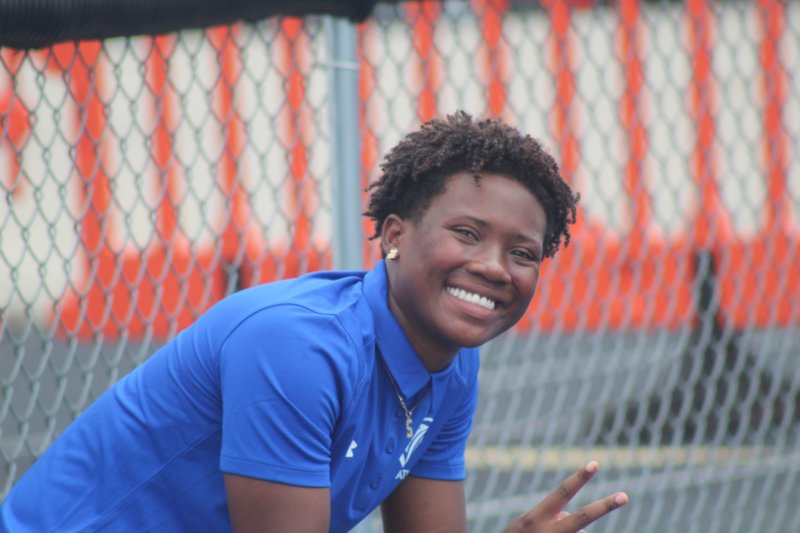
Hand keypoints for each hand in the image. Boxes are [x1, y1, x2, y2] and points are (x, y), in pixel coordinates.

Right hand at [502, 461, 627, 532]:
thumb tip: (579, 526)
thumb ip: (553, 518)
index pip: (562, 493)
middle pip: (583, 517)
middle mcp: (549, 530)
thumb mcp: (529, 524)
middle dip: (605, 506)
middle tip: (624, 496)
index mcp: (537, 516)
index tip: (595, 463)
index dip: (579, 478)